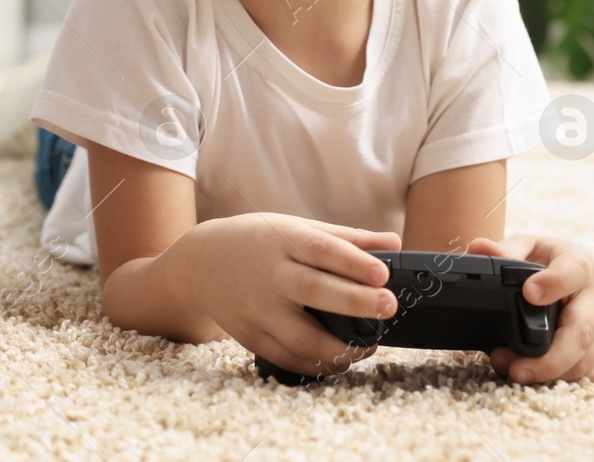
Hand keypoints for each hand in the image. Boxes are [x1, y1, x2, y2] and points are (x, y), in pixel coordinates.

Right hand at [180, 214, 402, 377]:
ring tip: (369, 345)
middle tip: (388, 307)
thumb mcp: (294, 227)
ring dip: (341, 348)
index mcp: (281, 241)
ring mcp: (257, 309)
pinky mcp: (250, 336)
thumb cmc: (256, 242)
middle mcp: (268, 275)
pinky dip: (318, 365)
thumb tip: (393, 245)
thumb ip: (344, 238)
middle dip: (354, 302)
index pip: (320, 249)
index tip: (382, 274)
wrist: (199, 264)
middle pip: (313, 291)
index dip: (352, 262)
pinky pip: (288, 359)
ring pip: (302, 338)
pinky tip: (340, 358)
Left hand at [465, 235, 593, 382]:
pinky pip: (591, 371)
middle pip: (583, 330)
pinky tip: (535, 377)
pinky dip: (562, 379)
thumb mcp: (524, 247)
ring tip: (513, 371)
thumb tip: (480, 249)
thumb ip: (503, 250)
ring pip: (587, 358)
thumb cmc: (543, 261)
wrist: (567, 274)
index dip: (553, 283)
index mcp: (581, 261)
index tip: (528, 294)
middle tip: (516, 368)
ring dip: (551, 372)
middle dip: (550, 357)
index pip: (574, 271)